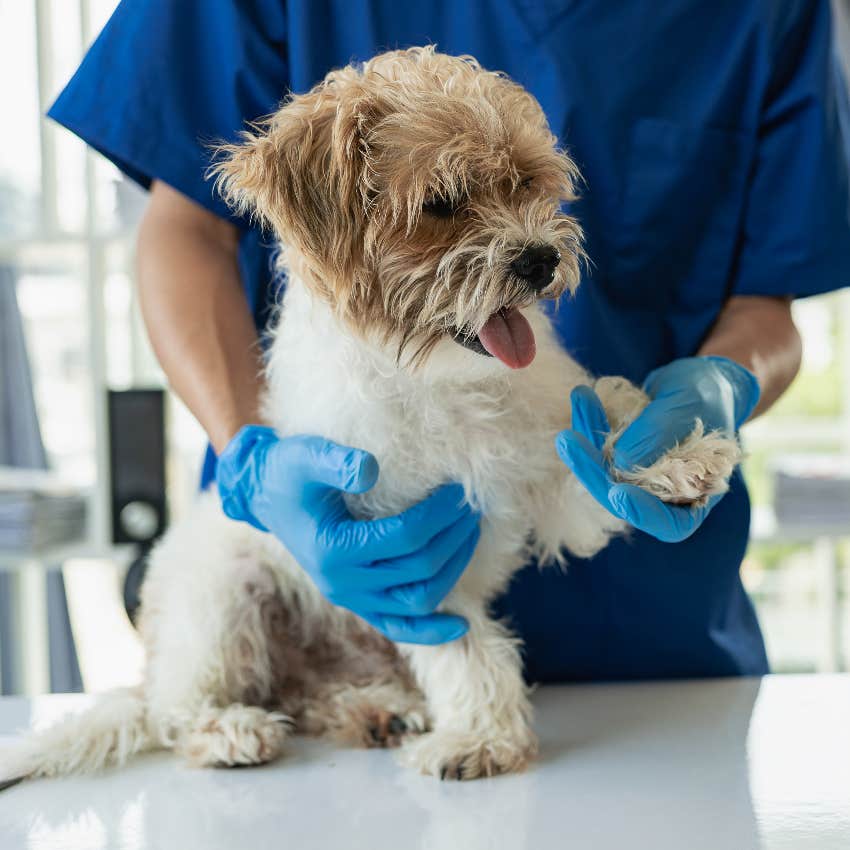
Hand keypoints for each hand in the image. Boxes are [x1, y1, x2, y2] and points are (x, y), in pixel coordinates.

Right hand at [216, 426, 478, 643]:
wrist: (267, 496)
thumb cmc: (289, 472)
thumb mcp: (306, 456)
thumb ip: (336, 462)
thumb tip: (370, 469)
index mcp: (332, 549)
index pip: (405, 537)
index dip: (439, 515)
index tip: (459, 491)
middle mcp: (342, 583)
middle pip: (418, 568)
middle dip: (453, 537)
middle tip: (472, 507)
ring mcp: (351, 598)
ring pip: (417, 600)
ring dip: (453, 571)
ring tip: (470, 534)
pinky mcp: (358, 603)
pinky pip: (399, 627)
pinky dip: (431, 631)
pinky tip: (462, 624)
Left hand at [556, 356, 758, 541]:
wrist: (703, 380)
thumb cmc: (710, 395)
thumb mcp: (694, 404)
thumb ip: (662, 432)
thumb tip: (620, 460)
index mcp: (696, 498)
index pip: (671, 524)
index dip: (643, 513)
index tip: (619, 494)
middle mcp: (663, 495)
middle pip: (623, 498)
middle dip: (592, 470)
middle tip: (568, 441)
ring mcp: (638, 477)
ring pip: (604, 471)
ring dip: (585, 440)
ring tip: (580, 399)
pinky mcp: (621, 455)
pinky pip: (599, 447)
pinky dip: (590, 422)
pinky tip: (583, 395)